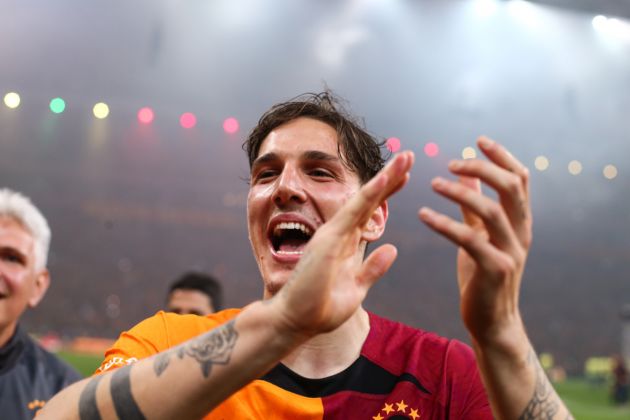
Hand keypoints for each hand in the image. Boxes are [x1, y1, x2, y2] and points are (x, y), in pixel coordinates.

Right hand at [272, 151, 413, 337]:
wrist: (293, 322)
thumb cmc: (319, 308)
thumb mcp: (356, 288)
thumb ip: (373, 268)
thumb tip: (392, 248)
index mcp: (346, 243)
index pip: (370, 211)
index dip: (388, 192)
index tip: (407, 175)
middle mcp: (339, 233)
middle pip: (369, 199)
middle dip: (390, 177)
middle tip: (410, 155)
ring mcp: (334, 234)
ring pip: (364, 199)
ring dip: (386, 177)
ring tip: (406, 158)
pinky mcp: (330, 240)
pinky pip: (353, 212)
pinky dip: (370, 194)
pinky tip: (386, 179)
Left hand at [419, 137, 531, 345]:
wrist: (492, 321)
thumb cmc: (484, 276)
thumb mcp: (482, 236)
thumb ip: (476, 208)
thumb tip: (468, 178)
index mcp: (520, 222)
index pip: (520, 179)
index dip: (502, 156)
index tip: (478, 141)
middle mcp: (521, 233)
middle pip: (512, 187)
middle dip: (482, 168)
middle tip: (451, 163)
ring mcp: (511, 252)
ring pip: (492, 211)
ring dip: (461, 194)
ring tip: (433, 184)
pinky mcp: (494, 270)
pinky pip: (470, 240)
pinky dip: (445, 224)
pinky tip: (423, 215)